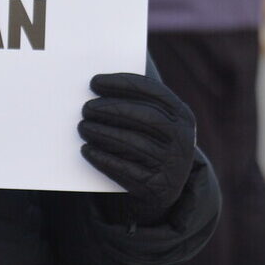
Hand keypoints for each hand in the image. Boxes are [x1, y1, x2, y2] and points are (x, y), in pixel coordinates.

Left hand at [79, 72, 196, 224]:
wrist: (164, 184)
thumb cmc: (148, 140)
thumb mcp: (152, 118)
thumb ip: (135, 98)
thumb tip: (100, 78)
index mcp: (181, 115)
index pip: (153, 92)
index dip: (122, 84)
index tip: (94, 82)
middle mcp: (182, 138)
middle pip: (146, 117)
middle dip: (113, 109)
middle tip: (86, 108)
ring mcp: (172, 164)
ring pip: (135, 144)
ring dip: (104, 133)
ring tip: (82, 127)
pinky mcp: (158, 187)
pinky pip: (127, 171)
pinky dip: (104, 159)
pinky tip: (87, 150)